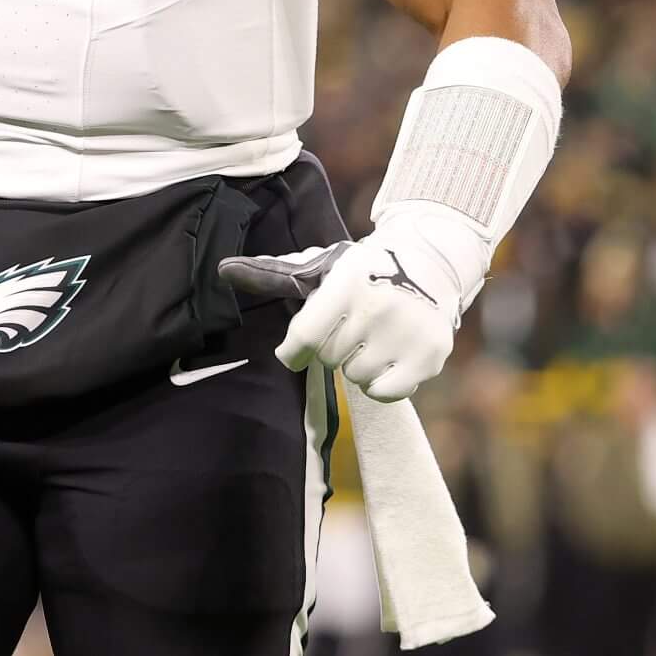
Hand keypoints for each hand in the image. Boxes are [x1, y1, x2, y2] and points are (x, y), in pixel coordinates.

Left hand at [219, 217, 464, 402]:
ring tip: (370, 338)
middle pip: (329, 358)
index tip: (294, 352)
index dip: (293, 351)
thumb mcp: (321, 265)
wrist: (432, 262)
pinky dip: (381, 384)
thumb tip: (223, 269)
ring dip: (356, 364)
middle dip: (331, 348)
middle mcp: (379, 308)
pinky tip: (386, 358)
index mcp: (346, 284)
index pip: (305, 336)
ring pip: (355, 377)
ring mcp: (407, 334)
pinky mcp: (430, 357)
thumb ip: (274, 274)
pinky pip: (385, 393)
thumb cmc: (363, 268)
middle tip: (347, 328)